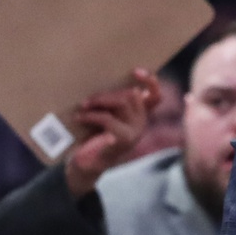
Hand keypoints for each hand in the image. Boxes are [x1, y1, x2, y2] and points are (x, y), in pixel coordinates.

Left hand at [63, 68, 159, 195]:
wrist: (87, 164)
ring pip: (122, 102)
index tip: (136, 71)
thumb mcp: (105, 114)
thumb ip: (111, 101)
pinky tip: (80, 117)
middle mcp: (142, 122)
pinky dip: (91, 116)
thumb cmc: (93, 135)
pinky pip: (108, 118)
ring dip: (99, 101)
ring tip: (84, 105)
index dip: (150, 82)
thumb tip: (100, 77)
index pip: (155, 96)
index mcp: (140, 114)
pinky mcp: (124, 139)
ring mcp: (135, 131)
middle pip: (132, 94)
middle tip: (89, 99)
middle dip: (108, 94)